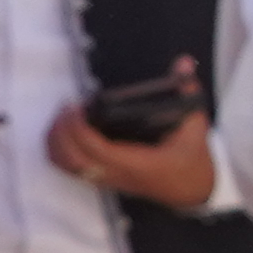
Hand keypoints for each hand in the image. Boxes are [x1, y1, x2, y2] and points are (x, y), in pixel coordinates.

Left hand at [51, 91, 221, 210]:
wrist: (191, 189)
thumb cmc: (192, 157)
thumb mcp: (195, 126)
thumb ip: (188, 93)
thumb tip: (183, 63)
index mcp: (140, 164)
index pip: (99, 150)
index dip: (80, 129)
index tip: (76, 106)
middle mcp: (119, 175)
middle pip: (75, 159)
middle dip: (63, 131)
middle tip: (66, 106)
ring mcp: (108, 180)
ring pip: (68, 167)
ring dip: (57, 141)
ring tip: (61, 116)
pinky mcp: (102, 180)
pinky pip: (71, 169)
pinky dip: (58, 151)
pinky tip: (60, 131)